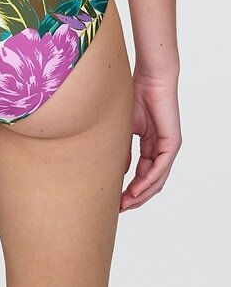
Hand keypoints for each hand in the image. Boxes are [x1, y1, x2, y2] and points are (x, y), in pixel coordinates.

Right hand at [120, 72, 181, 211]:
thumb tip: (120, 171)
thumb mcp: (124, 128)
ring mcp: (167, 147)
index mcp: (150, 145)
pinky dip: (148, 180)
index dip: (129, 188)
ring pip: (157, 179)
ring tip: (126, 203)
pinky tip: (136, 188)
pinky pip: (160, 167)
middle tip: (119, 208)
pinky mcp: (171, 142)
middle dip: (135, 197)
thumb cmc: (135, 95)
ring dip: (142, 194)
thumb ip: (124, 150)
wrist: (150, 78)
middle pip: (151, 182)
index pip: (142, 174)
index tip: (115, 199)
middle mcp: (161, 149)